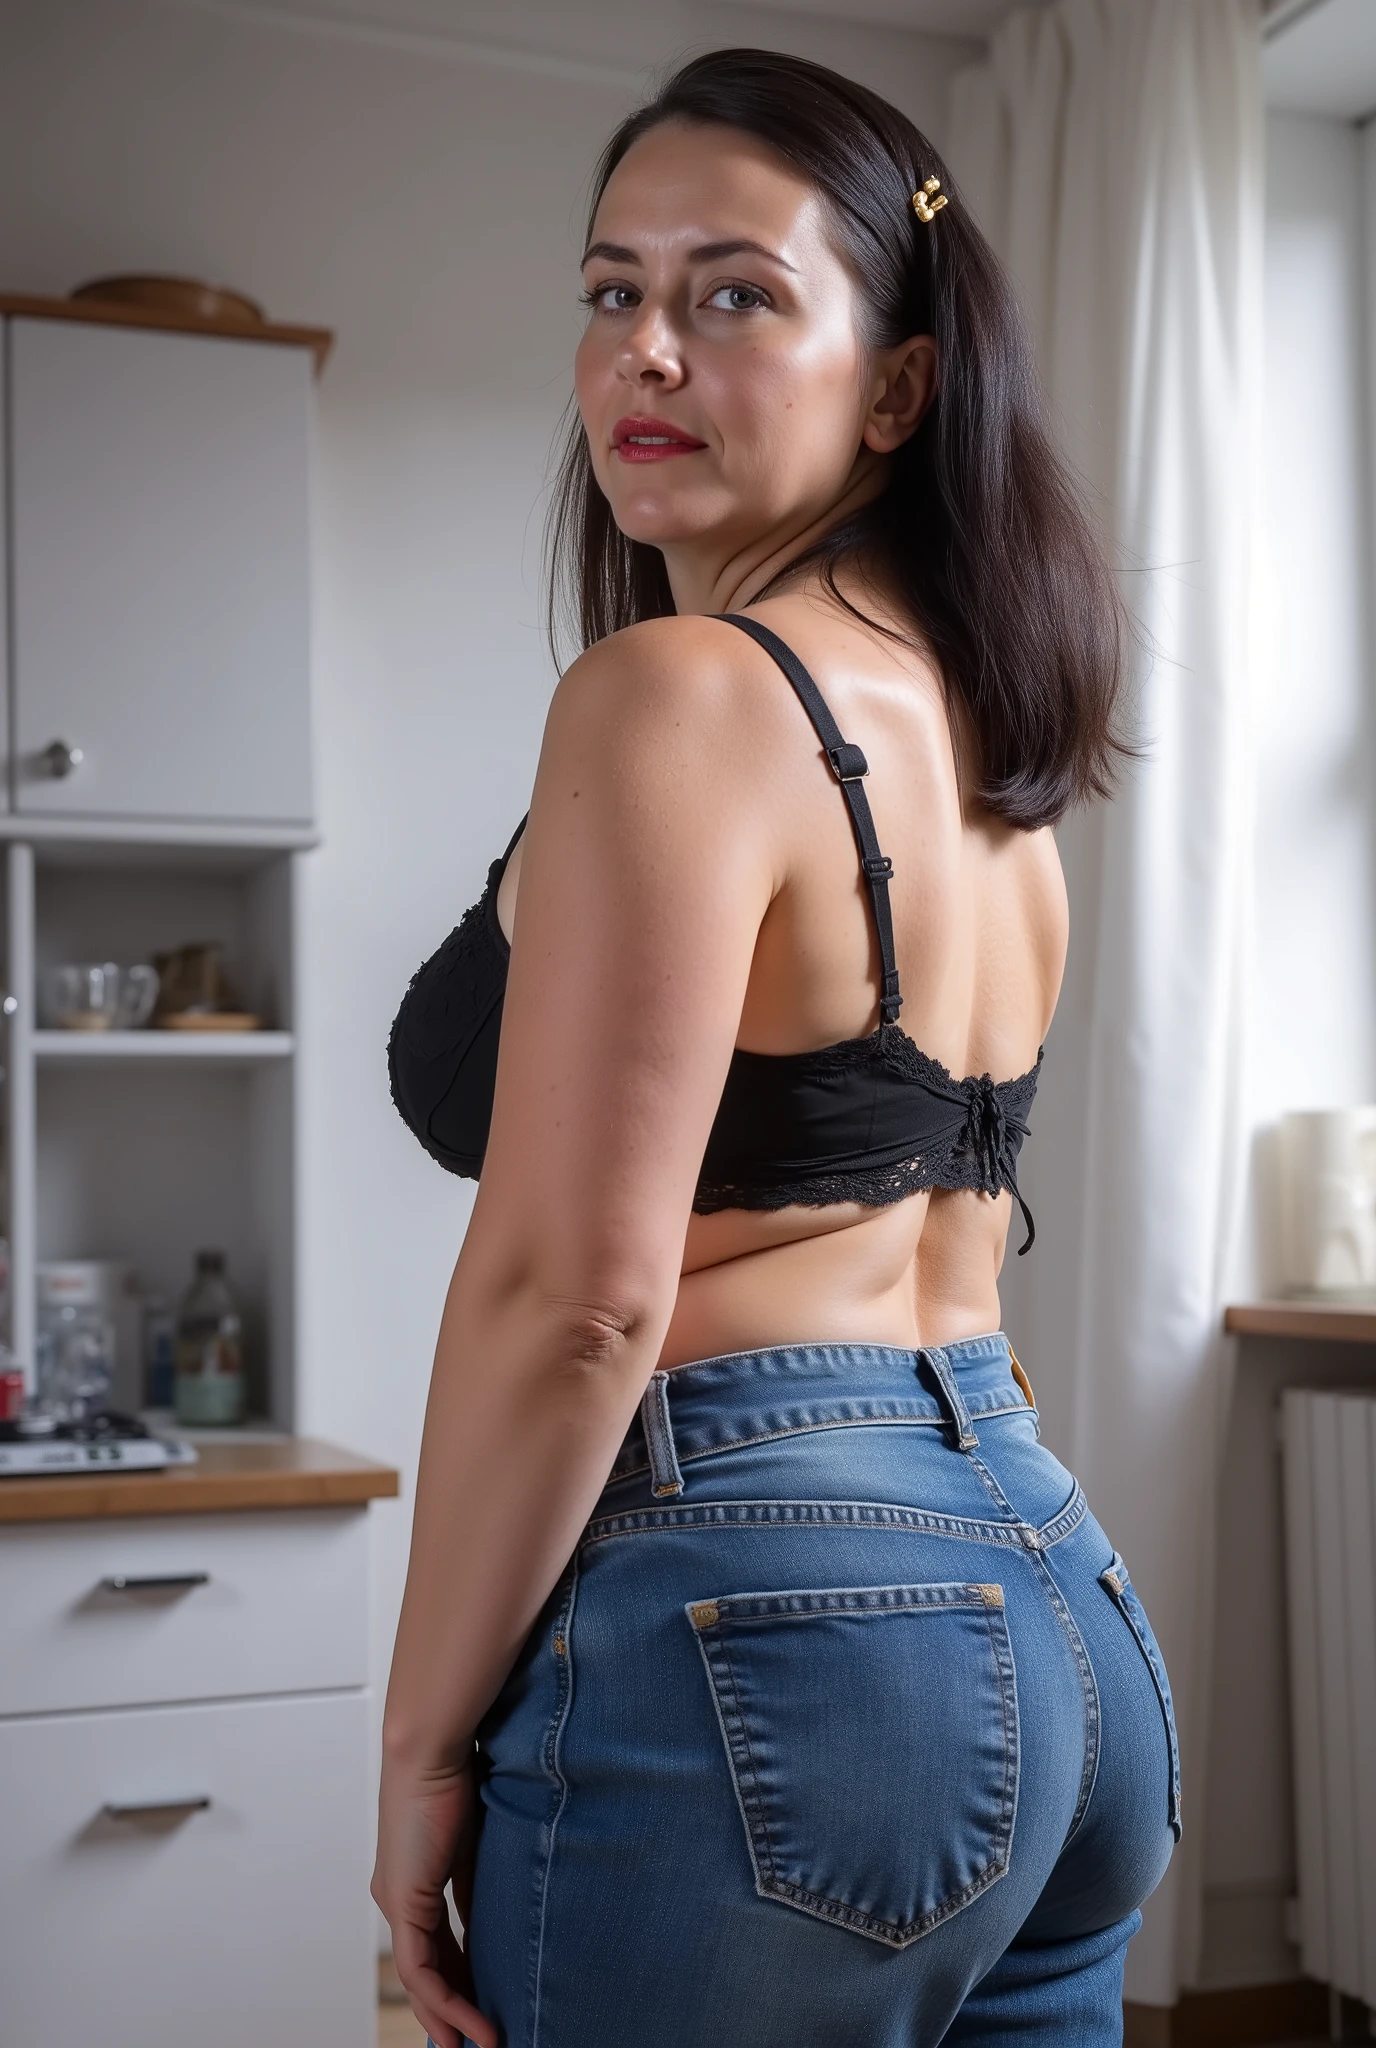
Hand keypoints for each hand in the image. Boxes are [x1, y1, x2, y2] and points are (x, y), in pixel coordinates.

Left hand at [372, 1752, 497, 2047]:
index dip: (462, 1980)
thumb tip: (503, 1914)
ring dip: (451, 2016)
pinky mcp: (402, 1903)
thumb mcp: (480, 1837)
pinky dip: (446, 2002)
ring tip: (483, 2043)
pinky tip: (471, 2024)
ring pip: (422, 1978)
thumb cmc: (456, 1772)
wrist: (432, 1745)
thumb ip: (482, 1879)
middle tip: (484, 2037)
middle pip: (428, 1969)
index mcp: (416, 1879)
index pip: (439, 1946)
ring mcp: (397, 1902)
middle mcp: (399, 1896)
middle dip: (455, 2008)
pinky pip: (420, 1970)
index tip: (487, 2004)